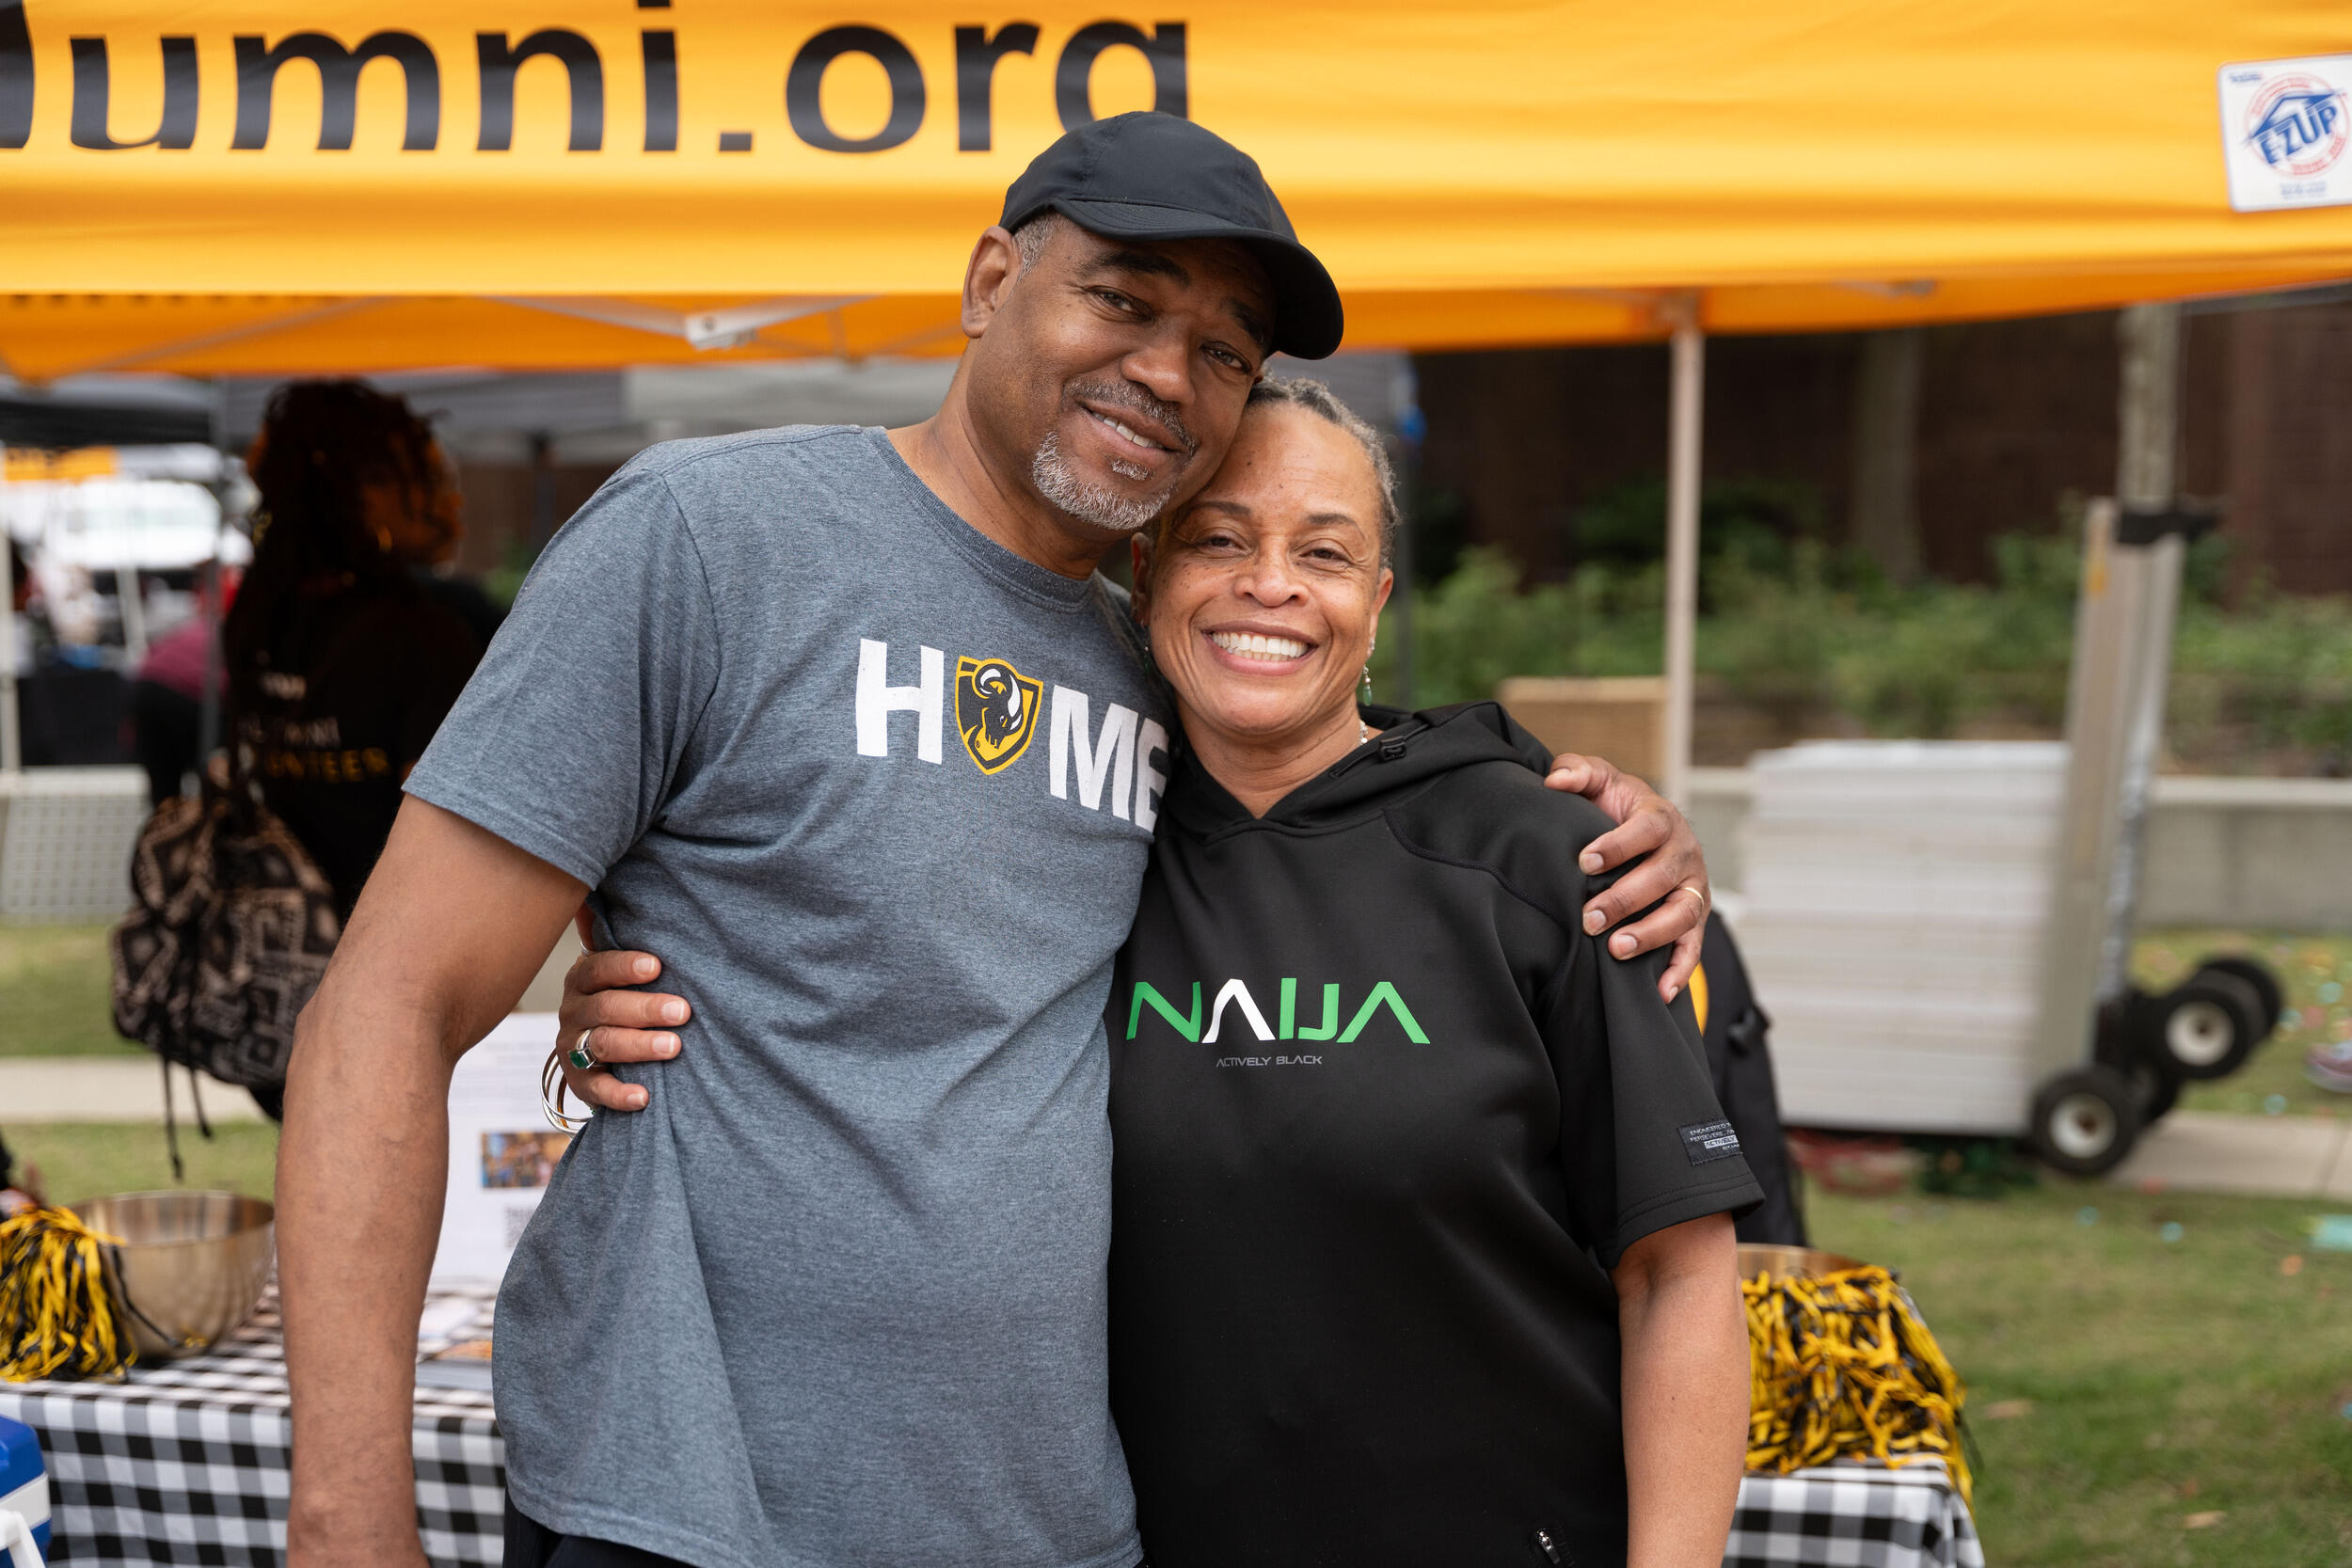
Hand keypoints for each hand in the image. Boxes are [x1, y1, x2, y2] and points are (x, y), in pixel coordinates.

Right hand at [556, 904, 688, 1111]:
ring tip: (674, 1048)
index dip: (624, 967)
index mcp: (585, 978)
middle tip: (684, 1012)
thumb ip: (619, 930)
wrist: (601, 1047)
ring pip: (601, 1045)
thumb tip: (610, 876)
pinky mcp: (580, 1082)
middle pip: (604, 1009)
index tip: (657, 966)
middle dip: (644, 1009)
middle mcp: (574, 1011)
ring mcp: (573, 1046)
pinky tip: (645, 1096)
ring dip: (638, 1046)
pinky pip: (594, 1090)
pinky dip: (618, 1094)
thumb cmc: (625, 991)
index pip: (597, 968)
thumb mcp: (623, 964)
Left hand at [1543, 754, 1708, 1002]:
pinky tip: (1659, 992)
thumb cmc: (1615, 808)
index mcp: (1661, 818)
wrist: (1644, 831)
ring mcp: (1693, 889)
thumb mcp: (1599, 782)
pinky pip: (1693, 948)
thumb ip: (1578, 772)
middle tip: (1589, 918)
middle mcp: (1685, 853)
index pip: (1648, 829)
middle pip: (1663, 877)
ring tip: (1617, 949)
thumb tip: (1555, 781)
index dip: (1619, 845)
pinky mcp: (1694, 920)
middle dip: (1625, 899)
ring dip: (1652, 934)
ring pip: (1683, 914)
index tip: (1585, 861)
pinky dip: (1680, 971)